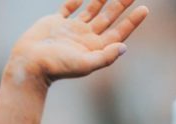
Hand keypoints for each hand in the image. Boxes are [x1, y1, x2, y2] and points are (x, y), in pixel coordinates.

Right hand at [8, 0, 148, 85]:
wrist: (30, 64)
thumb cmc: (57, 66)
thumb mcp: (84, 64)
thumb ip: (105, 57)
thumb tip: (124, 48)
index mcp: (95, 48)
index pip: (119, 32)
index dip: (132, 21)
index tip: (145, 9)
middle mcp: (86, 38)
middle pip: (108, 19)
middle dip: (121, 5)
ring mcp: (72, 30)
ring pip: (92, 10)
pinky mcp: (57, 22)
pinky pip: (70, 6)